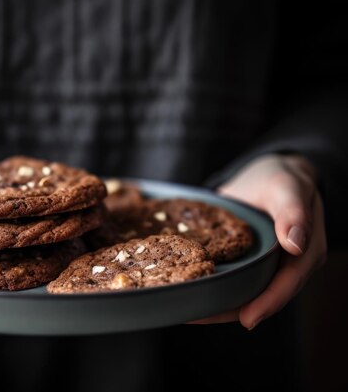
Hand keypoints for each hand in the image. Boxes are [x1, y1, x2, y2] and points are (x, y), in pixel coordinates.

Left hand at [193, 154, 326, 328]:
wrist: (267, 173)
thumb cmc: (282, 178)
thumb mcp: (288, 188)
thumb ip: (293, 213)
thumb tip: (295, 244)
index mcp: (305, 253)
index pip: (287, 284)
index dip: (267, 302)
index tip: (247, 319)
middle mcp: (286, 266)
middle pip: (262, 296)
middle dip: (232, 310)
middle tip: (200, 316)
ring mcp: (264, 266)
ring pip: (244, 293)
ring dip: (217, 304)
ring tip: (187, 311)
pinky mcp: (245, 262)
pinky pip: (231, 279)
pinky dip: (212, 285)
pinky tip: (187, 288)